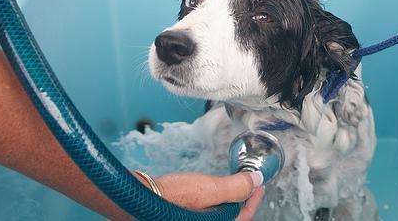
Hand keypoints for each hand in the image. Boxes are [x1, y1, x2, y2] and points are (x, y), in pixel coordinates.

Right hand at [138, 171, 264, 220]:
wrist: (139, 198)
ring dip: (228, 201)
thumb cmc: (170, 197)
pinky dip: (213, 202)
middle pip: (232, 218)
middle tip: (248, 184)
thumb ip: (235, 187)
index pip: (244, 218)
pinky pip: (207, 214)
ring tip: (231, 186)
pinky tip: (209, 192)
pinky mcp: (183, 218)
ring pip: (219, 215)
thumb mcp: (208, 189)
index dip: (253, 199)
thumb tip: (255, 180)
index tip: (258, 185)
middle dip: (242, 201)